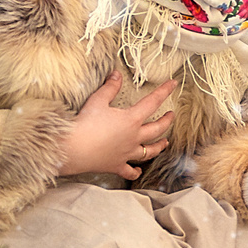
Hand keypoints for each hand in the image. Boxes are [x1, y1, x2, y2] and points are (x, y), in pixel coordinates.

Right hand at [57, 76, 177, 178]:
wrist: (73, 149)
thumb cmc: (85, 124)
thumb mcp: (97, 100)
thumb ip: (110, 87)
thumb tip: (117, 75)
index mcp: (131, 119)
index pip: (152, 102)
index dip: (164, 91)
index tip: (173, 84)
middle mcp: (134, 137)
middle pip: (157, 129)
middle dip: (167, 121)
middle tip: (171, 115)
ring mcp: (126, 153)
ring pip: (149, 151)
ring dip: (159, 146)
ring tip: (165, 143)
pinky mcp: (116, 165)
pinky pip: (129, 171)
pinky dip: (135, 172)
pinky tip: (137, 171)